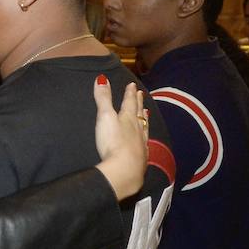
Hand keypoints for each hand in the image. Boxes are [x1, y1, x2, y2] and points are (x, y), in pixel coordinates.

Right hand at [93, 76, 148, 200]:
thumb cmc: (113, 142)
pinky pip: (145, 143)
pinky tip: (145, 140)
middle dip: (138, 103)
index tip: (132, 85)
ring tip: (146, 113)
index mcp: (127, 118)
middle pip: (138, 113)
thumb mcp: (104, 117)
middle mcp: (137, 129)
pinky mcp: (140, 157)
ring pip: (144, 127)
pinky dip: (145, 138)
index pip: (129, 102)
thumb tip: (102, 78)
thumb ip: (103, 98)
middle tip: (141, 95)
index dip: (130, 93)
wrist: (125, 169)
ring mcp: (140, 143)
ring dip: (144, 119)